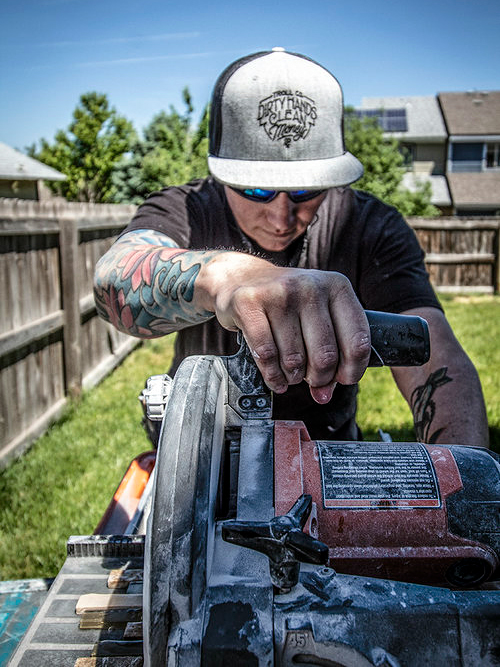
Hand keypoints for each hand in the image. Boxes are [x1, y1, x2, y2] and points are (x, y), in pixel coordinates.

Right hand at [203, 253, 370, 402]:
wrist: (244, 278)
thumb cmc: (288, 305)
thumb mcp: (318, 317)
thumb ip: (330, 354)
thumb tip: (323, 395)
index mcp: (337, 287)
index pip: (358, 341)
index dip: (352, 370)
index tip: (343, 379)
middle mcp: (311, 286)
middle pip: (324, 356)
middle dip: (319, 378)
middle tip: (311, 380)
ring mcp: (280, 293)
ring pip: (294, 360)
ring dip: (293, 377)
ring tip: (290, 373)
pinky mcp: (250, 303)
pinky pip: (266, 355)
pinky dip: (272, 375)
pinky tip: (275, 377)